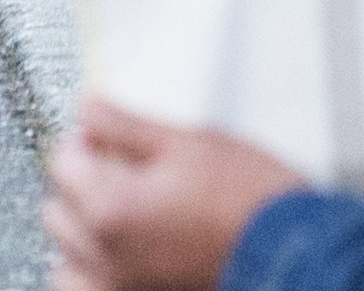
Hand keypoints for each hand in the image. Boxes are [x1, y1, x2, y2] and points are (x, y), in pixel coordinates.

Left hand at [45, 101, 300, 290]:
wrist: (285, 247)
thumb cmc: (250, 198)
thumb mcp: (193, 142)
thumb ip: (128, 127)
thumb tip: (89, 110)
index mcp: (110, 206)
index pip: (64, 160)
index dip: (90, 137)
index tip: (110, 133)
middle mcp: (100, 252)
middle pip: (58, 206)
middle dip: (83, 181)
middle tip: (125, 167)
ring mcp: (112, 282)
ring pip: (64, 252)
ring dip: (82, 228)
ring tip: (123, 210)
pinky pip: (79, 285)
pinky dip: (89, 267)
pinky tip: (118, 249)